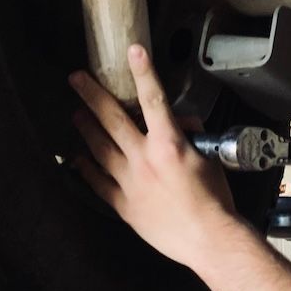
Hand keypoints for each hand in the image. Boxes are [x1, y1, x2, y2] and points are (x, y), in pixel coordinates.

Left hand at [69, 45, 243, 269]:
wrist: (209, 240)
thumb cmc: (214, 200)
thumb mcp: (208, 159)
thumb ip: (191, 136)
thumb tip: (180, 122)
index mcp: (169, 144)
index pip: (154, 99)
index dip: (143, 73)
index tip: (133, 51)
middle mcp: (144, 158)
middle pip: (112, 120)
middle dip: (91, 95)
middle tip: (75, 78)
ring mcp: (130, 182)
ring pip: (98, 148)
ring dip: (85, 128)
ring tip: (75, 115)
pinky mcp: (123, 205)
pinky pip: (97, 182)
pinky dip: (85, 168)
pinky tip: (77, 158)